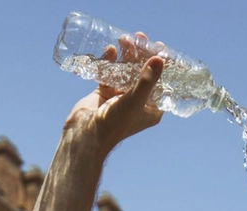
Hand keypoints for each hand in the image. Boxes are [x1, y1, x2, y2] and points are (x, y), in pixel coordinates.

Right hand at [63, 33, 164, 162]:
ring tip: (126, 39)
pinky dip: (110, 61)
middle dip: (142, 55)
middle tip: (141, 38)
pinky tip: (111, 50)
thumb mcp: (135, 101)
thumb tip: (159, 58)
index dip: (162, 65)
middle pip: (143, 73)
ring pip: (126, 71)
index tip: (160, 48)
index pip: (162, 82)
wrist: (84, 136)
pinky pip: (109, 73)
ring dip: (126, 55)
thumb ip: (147, 80)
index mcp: (150, 109)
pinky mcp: (104, 93)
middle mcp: (137, 102)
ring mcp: (120, 97)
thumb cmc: (113, 125)